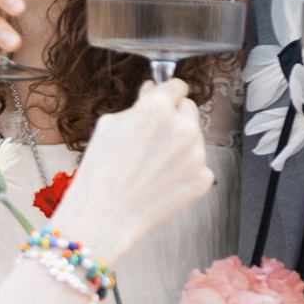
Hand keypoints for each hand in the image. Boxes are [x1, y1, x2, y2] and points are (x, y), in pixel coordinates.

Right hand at [50, 81, 211, 265]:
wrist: (105, 216)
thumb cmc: (100, 172)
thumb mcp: (110, 126)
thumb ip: (139, 104)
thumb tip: (152, 90)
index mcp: (159, 109)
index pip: (177, 86)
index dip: (167, 92)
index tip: (164, 99)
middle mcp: (184, 129)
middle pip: (189, 109)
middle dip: (175, 117)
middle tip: (152, 137)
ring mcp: (197, 156)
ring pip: (194, 138)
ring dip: (180, 144)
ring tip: (152, 164)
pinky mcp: (203, 179)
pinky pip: (198, 164)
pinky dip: (184, 170)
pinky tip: (161, 179)